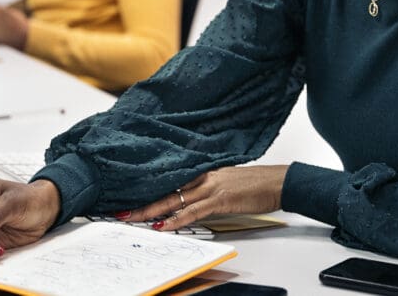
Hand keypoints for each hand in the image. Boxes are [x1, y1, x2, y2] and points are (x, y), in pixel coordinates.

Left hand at [120, 165, 288, 231]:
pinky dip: (176, 220)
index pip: (169, 180)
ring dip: (151, 211)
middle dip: (141, 202)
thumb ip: (207, 187)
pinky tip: (164, 226)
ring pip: (173, 200)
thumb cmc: (255, 183)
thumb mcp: (227, 181)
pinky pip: (192, 212)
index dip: (148, 190)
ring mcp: (211, 187)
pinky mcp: (220, 200)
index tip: (129, 196)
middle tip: (120, 211)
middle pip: (165, 190)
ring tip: (132, 218)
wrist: (278, 182)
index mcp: (203, 171)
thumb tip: (191, 198)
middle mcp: (203, 176)